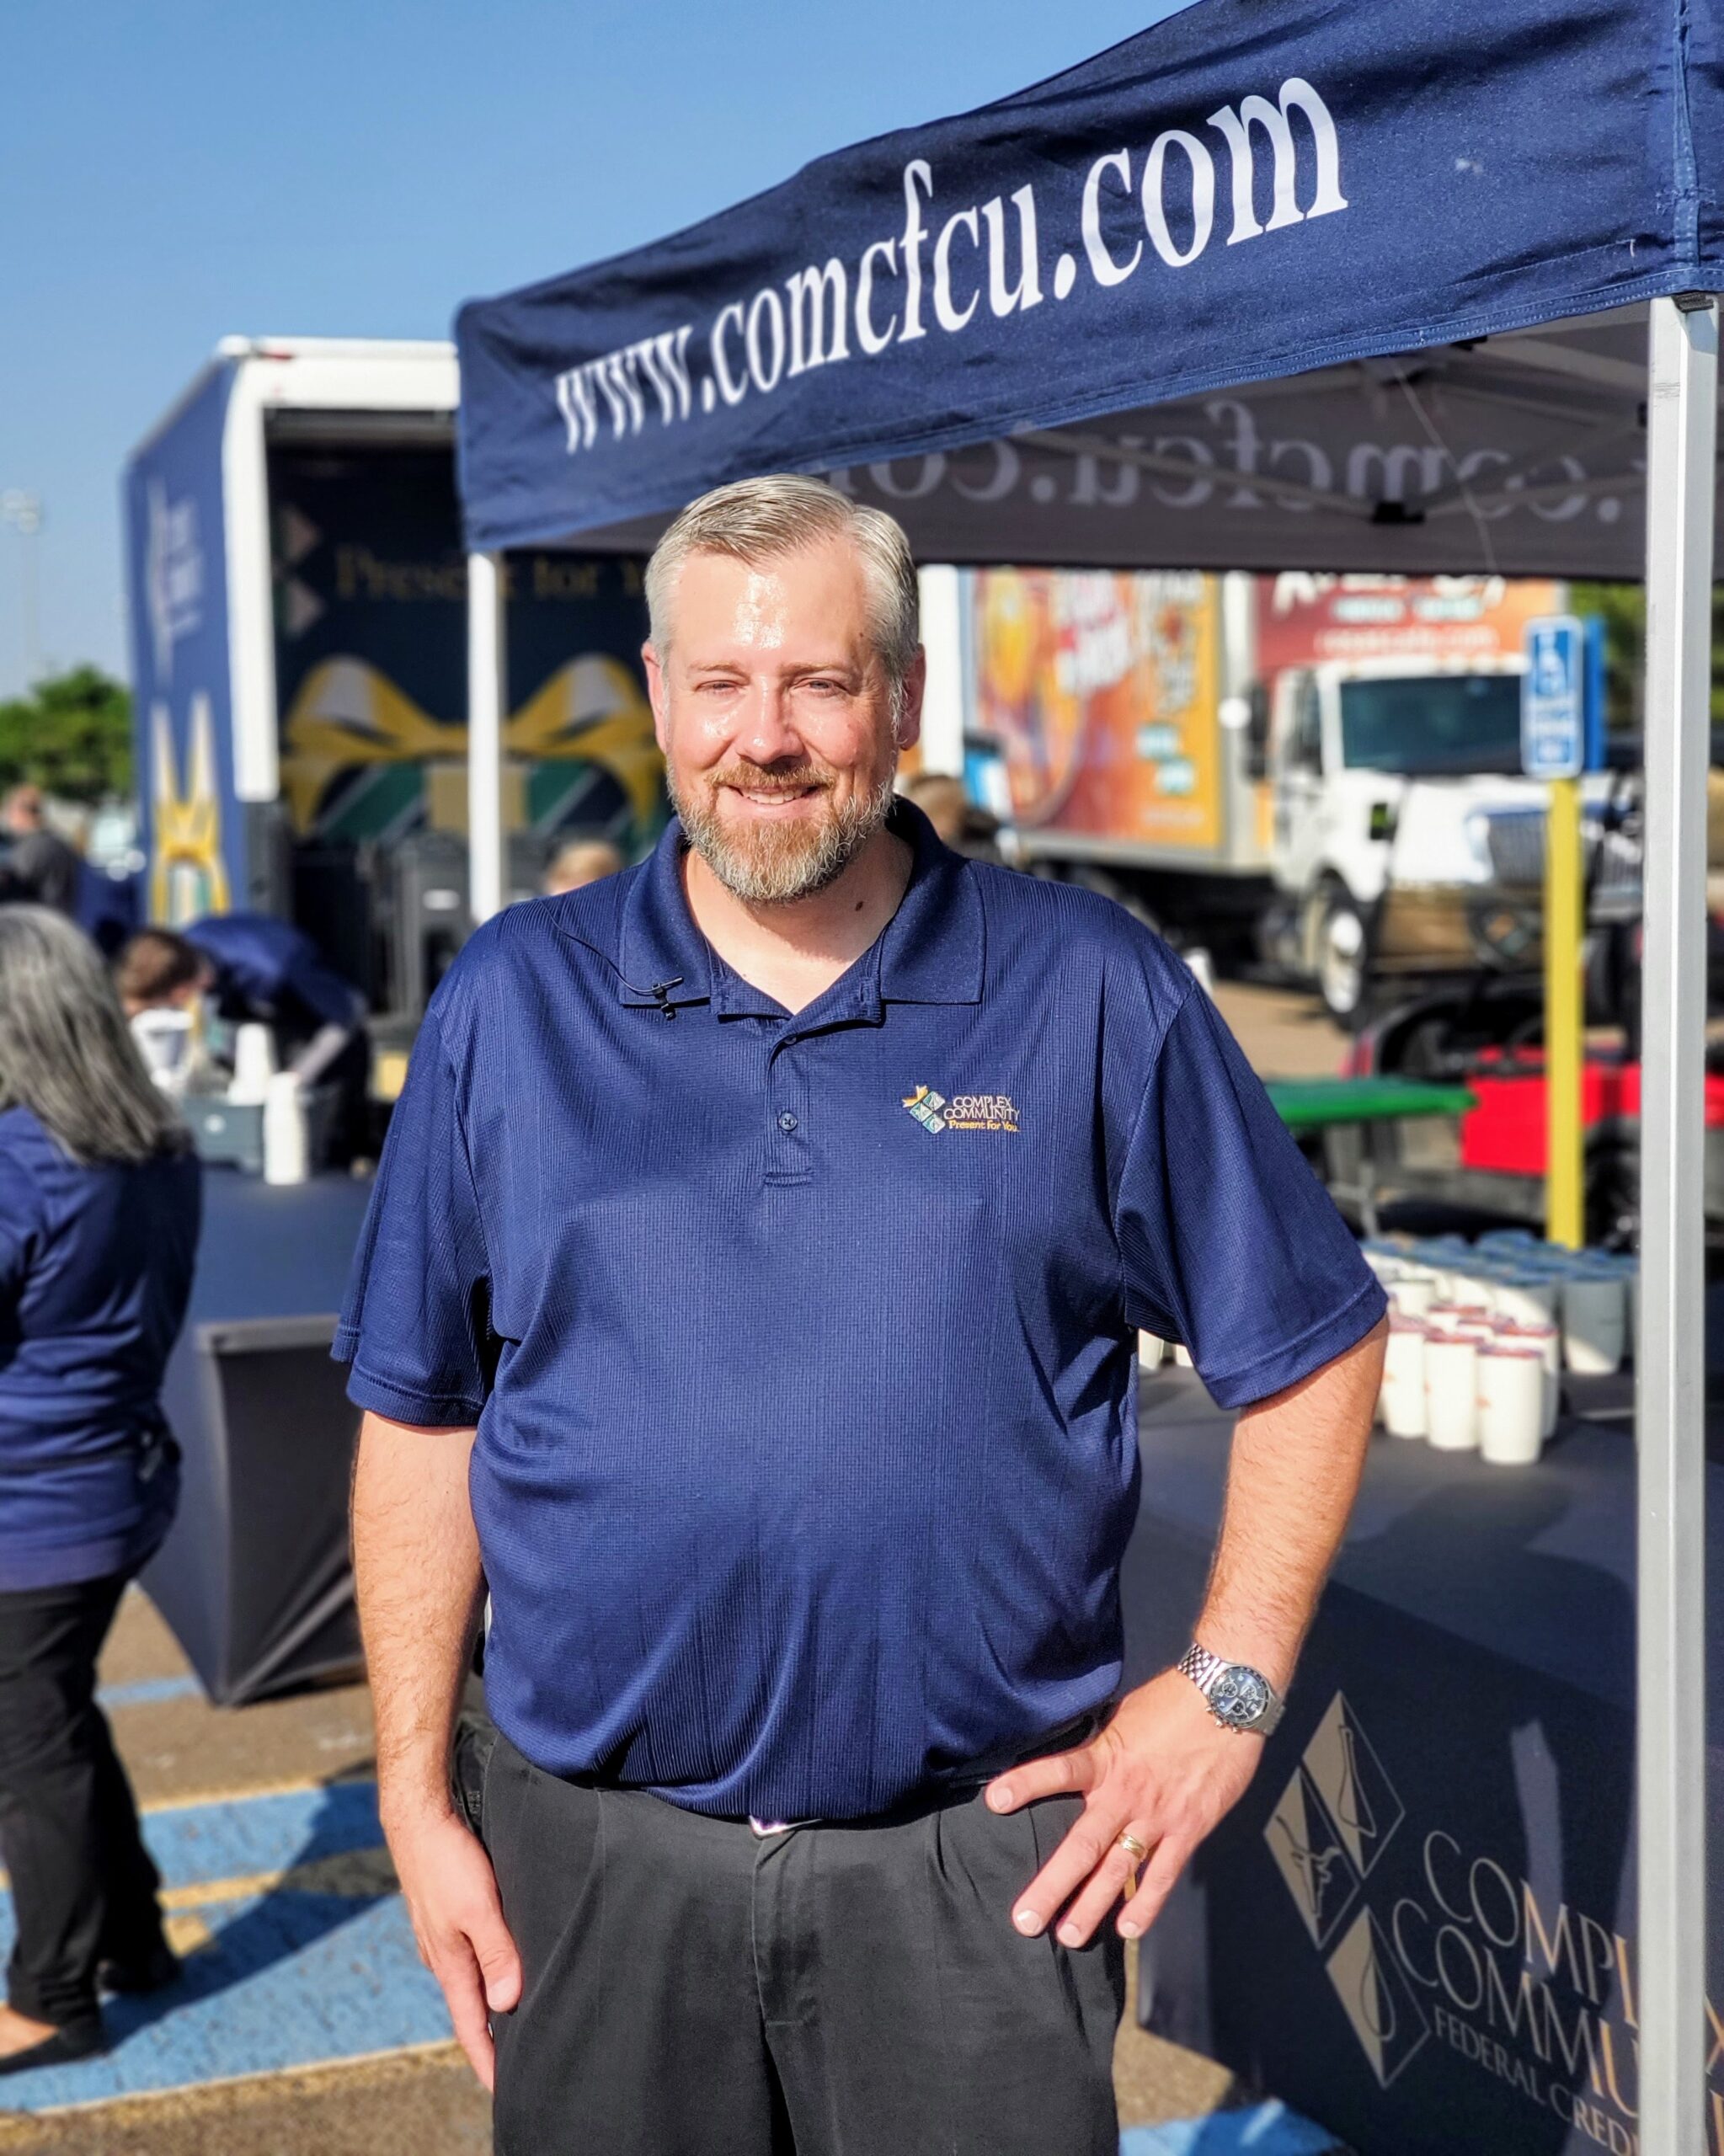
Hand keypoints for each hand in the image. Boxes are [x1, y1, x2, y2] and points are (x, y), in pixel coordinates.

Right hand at [385, 1802, 521, 2088]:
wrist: (417, 1818)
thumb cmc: (449, 1860)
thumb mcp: (480, 1907)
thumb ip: (497, 1954)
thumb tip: (508, 2004)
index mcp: (450, 1963)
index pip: (471, 2026)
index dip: (488, 2060)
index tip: (505, 2090)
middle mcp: (442, 1956)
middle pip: (469, 2008)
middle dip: (492, 2037)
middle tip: (519, 2059)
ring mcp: (440, 1935)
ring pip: (469, 1978)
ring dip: (489, 2001)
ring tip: (514, 2017)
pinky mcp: (444, 1914)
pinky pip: (467, 1953)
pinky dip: (485, 1968)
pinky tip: (500, 1962)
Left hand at [985, 1670, 1265, 1947]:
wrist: (1227, 1700)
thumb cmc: (1172, 1702)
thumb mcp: (1124, 1717)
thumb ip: (1102, 1748)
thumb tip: (1080, 1764)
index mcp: (1106, 1758)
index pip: (1059, 1771)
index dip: (1026, 1783)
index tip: (994, 1801)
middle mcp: (1125, 1794)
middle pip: (1082, 1846)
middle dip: (1053, 1886)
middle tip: (1026, 1920)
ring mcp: (1157, 1817)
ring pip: (1118, 1871)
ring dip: (1092, 1906)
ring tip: (1068, 1936)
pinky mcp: (1188, 1830)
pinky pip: (1163, 1874)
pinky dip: (1146, 1903)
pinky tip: (1128, 1928)